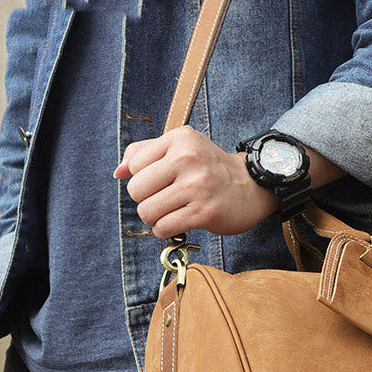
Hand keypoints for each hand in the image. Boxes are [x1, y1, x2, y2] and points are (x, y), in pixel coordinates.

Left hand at [113, 125, 278, 237]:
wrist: (253, 186)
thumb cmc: (211, 168)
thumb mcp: (182, 147)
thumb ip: (145, 153)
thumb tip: (118, 173)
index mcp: (179, 140)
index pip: (134, 165)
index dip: (143, 179)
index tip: (162, 182)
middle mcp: (187, 159)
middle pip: (136, 191)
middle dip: (146, 201)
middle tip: (166, 200)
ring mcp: (196, 187)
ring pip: (147, 212)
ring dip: (156, 218)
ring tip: (173, 212)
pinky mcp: (204, 212)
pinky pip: (164, 228)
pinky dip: (166, 231)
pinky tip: (180, 223)